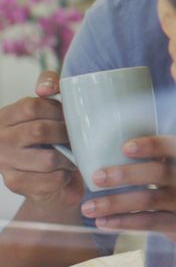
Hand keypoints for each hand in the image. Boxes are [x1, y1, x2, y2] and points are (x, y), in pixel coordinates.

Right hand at [0, 71, 82, 207]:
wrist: (38, 172)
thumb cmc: (46, 132)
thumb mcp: (46, 105)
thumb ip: (50, 83)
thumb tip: (46, 89)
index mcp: (5, 117)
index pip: (32, 106)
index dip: (58, 111)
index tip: (69, 117)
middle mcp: (0, 140)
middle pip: (40, 131)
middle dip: (66, 134)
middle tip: (77, 138)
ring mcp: (5, 163)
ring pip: (49, 159)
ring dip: (69, 157)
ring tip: (73, 155)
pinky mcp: (16, 183)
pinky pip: (52, 180)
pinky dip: (65, 175)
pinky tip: (64, 171)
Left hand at [80, 135, 175, 256]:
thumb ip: (162, 160)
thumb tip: (109, 149)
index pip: (173, 146)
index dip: (150, 145)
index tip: (125, 147)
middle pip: (157, 173)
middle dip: (124, 174)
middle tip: (96, 177)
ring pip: (148, 200)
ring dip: (115, 203)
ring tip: (88, 207)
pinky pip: (148, 223)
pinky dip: (123, 222)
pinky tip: (102, 222)